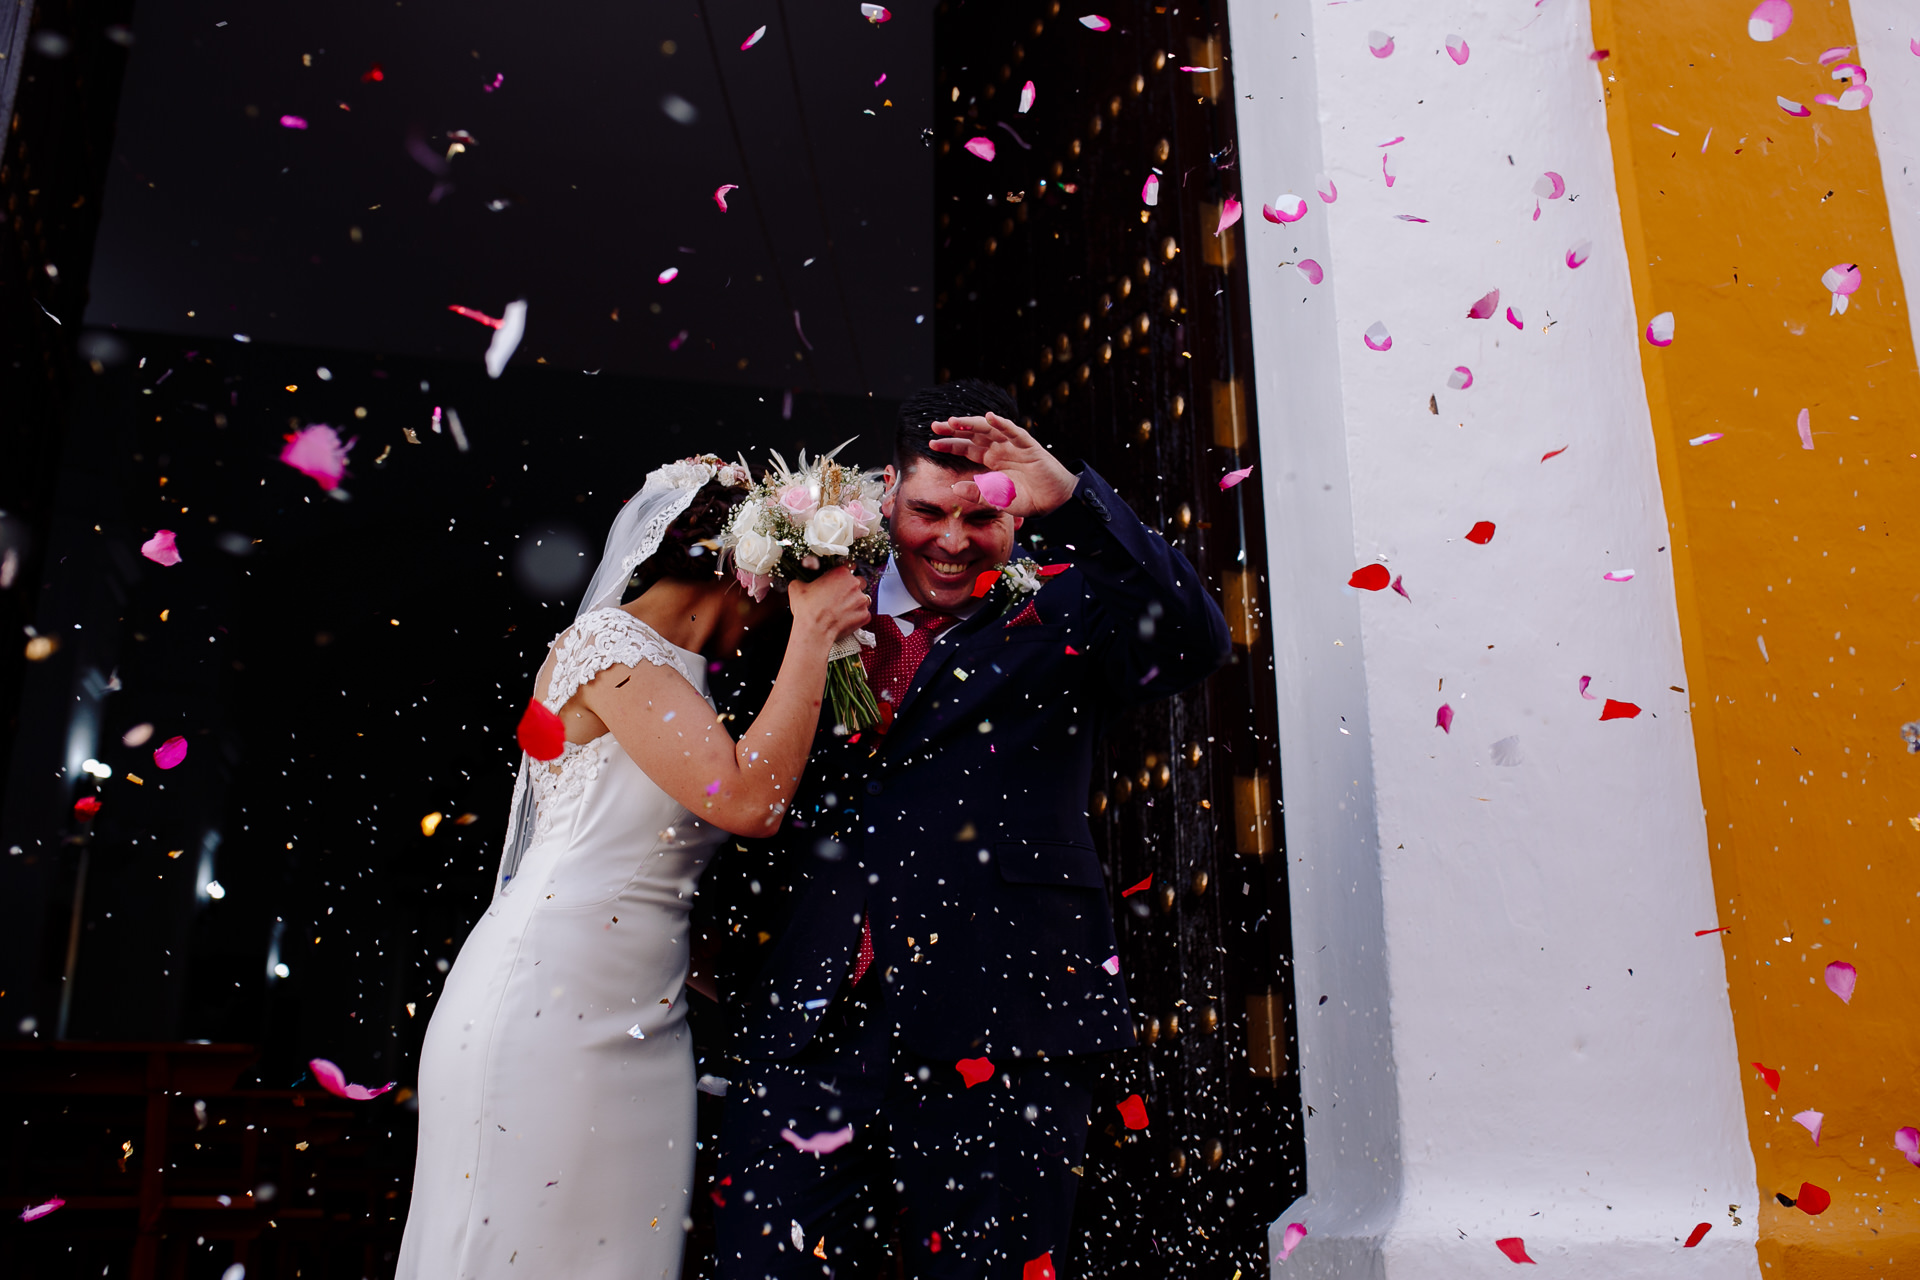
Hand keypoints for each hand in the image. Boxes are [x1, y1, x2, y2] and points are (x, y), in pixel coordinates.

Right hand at [787, 565, 871, 642]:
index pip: (850, 565)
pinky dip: (857, 616)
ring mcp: (861, 600)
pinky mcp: (864, 615)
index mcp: (840, 573)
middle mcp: (854, 584)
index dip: (845, 571)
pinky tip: (846, 618)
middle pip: (859, 581)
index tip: (842, 577)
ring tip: (844, 608)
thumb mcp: (797, 588)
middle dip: (852, 587)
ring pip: (863, 597)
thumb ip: (802, 581)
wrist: (814, 630)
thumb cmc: (808, 610)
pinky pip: (864, 613)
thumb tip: (799, 582)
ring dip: (856, 601)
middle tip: (841, 595)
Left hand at [929, 412, 1078, 516]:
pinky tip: (990, 418)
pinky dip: (1003, 424)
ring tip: (954, 421)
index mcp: (991, 459)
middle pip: (973, 434)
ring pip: (990, 429)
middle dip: (954, 429)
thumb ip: (977, 494)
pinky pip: (1015, 433)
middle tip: (934, 426)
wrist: (1054, 502)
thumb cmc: (1027, 498)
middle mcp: (1000, 448)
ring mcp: (1014, 445)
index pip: (966, 447)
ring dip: (972, 423)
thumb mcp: (996, 500)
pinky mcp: (1030, 447)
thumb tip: (954, 489)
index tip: (931, 443)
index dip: (950, 444)